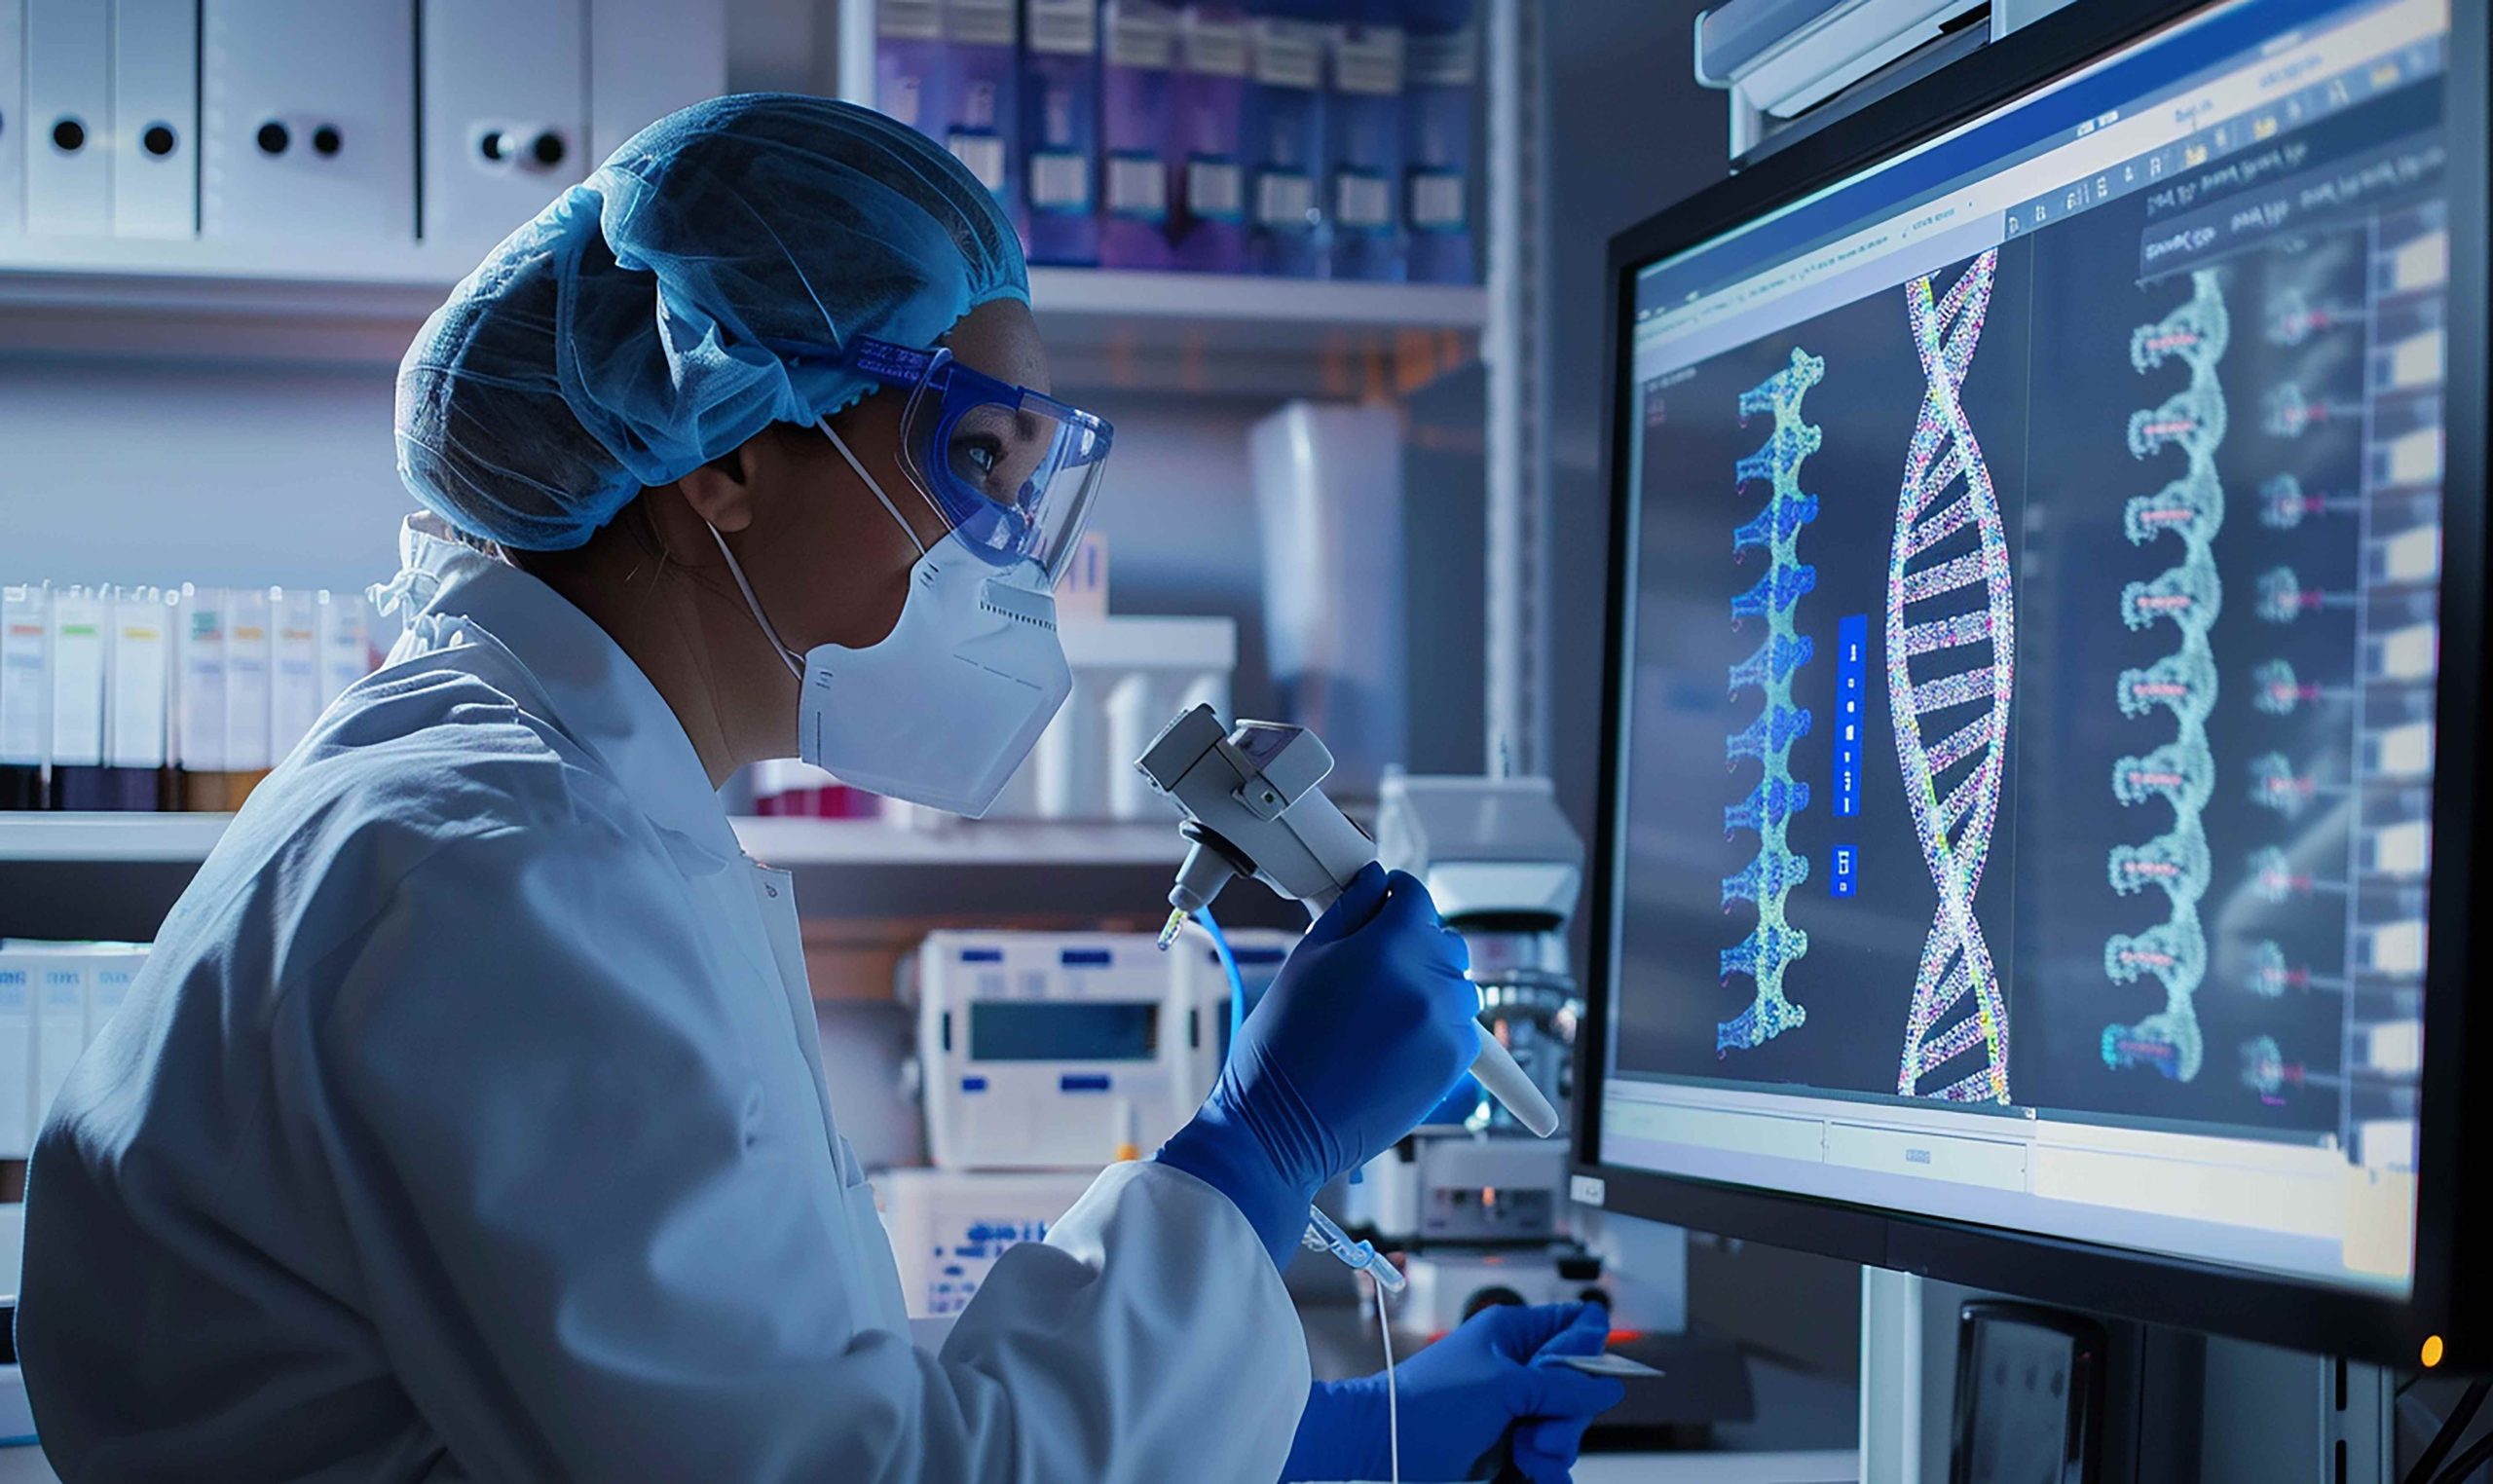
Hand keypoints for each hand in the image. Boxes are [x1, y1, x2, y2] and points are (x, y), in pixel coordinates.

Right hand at [1156, 864, 1479, 1262]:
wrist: (1282, 1127)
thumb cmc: (1280, 1047)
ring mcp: (1445, 1028)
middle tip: (1379, 961)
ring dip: (1431, 985)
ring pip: (1458, 986)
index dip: (1398, 895)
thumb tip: (1376, 882)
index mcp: (1387, 949)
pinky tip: (1396, 1037)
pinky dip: (1439, 1025)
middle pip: (1445, 941)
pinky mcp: (1453, 1067)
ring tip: (1384, 1007)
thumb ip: (1349, 912)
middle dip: (1417, 941)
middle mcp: (1427, 985)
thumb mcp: (1304, 961)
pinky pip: (1462, 1028)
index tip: (1387, 902)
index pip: (1417, 897)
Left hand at [1281, 1302, 1625, 1482]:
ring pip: (1567, 1429)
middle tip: (1536, 1427)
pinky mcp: (1508, 1447)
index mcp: (1512, 1334)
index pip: (1575, 1326)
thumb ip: (1563, 1384)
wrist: (1387, 1449)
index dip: (1588, 1350)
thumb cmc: (1430, 1405)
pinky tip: (1528, 1472)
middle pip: (1578, 1388)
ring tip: (1522, 1453)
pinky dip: (1546, 1470)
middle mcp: (1516, 1370)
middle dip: (1567, 1416)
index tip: (1580, 1378)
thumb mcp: (1504, 1386)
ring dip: (1553, 1448)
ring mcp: (1513, 1411)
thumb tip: (1608, 1386)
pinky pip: (1550, 1460)